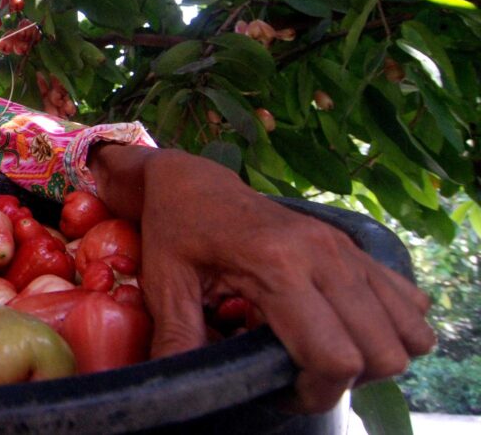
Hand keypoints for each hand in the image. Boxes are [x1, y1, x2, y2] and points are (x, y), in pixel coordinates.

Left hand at [89, 145, 435, 413]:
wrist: (194, 182)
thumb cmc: (176, 230)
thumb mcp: (165, 283)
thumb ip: (176, 336)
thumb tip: (175, 385)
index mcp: (277, 265)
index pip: (334, 356)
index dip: (315, 393)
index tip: (280, 392)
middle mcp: (324, 255)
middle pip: (381, 351)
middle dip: (347, 381)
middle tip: (301, 375)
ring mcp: (345, 248)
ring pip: (408, 329)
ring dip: (376, 355)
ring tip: (327, 353)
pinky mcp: (354, 247)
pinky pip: (409, 301)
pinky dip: (392, 328)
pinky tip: (346, 328)